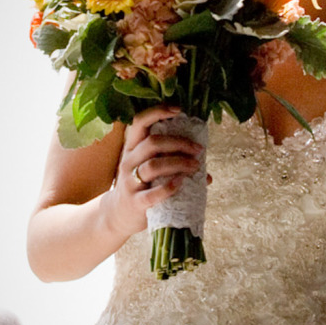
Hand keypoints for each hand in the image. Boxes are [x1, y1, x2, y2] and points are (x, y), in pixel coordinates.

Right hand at [107, 106, 203, 237]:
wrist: (119, 215)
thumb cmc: (142, 186)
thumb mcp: (150, 169)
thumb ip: (173, 162)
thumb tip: (206, 169)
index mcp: (133, 148)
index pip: (140, 122)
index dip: (157, 112)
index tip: (178, 109)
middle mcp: (129, 161)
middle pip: (153, 143)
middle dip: (179, 143)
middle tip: (199, 149)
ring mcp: (130, 181)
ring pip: (153, 166)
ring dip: (179, 163)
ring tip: (196, 166)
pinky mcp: (135, 201)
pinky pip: (152, 194)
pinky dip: (168, 187)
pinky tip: (180, 183)